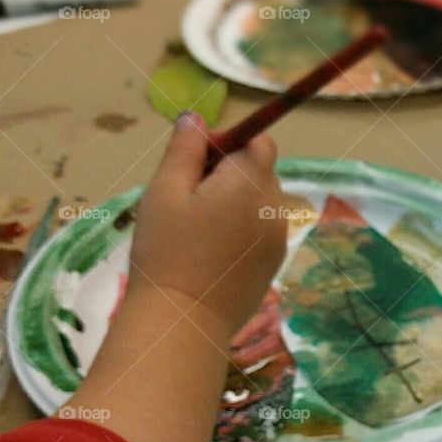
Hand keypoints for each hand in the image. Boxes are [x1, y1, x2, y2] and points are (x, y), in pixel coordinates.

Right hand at [129, 113, 285, 344]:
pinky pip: (259, 232)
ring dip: (233, 203)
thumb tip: (196, 118)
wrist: (183, 322)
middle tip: (185, 197)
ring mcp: (277, 240)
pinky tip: (207, 253)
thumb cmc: (166, 252)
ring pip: (258, 204)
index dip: (228, 141)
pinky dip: (238, 231)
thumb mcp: (165, 191)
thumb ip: (185, 150)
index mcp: (251, 184)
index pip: (258, 141)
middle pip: (259, 172)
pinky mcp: (271, 266)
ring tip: (194, 229)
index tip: (194, 160)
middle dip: (228, 173)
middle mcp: (275, 209)